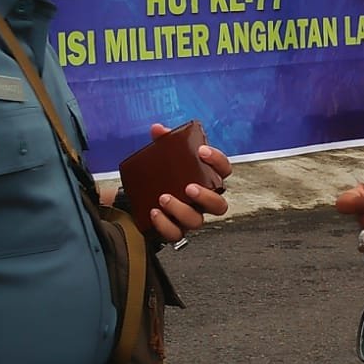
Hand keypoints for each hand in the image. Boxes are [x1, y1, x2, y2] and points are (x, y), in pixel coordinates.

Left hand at [143, 123, 231, 243]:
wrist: (140, 199)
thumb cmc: (162, 176)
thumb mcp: (163, 156)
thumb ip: (163, 142)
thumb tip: (158, 129)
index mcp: (207, 179)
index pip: (224, 170)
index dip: (217, 161)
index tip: (201, 151)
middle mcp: (203, 201)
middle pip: (219, 206)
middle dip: (206, 197)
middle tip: (189, 187)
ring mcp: (190, 217)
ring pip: (197, 221)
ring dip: (181, 210)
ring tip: (164, 197)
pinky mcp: (175, 229)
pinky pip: (175, 234)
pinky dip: (165, 224)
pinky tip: (154, 212)